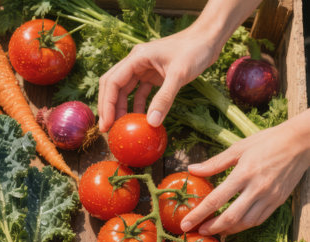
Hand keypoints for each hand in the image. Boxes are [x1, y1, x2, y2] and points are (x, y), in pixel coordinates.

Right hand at [98, 26, 221, 131]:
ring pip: (124, 91)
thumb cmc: (195, 50)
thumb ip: (164, 98)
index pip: (112, 82)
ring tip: (120, 127)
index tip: (107, 124)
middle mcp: (136, 63)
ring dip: (121, 109)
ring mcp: (143, 69)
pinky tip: (139, 120)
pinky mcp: (153, 76)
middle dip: (108, 108)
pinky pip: (139, 94)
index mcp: (136, 58)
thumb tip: (152, 123)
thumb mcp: (179, 75)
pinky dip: (137, 107)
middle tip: (107, 129)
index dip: (107, 105)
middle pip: (113, 87)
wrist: (209, 39)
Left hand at [180, 116, 309, 235]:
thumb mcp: (238, 148)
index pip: (216, 199)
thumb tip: (191, 170)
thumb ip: (214, 163)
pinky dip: (243, 226)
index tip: (186, 224)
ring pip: (245, 223)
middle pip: (230, 217)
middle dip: (211, 228)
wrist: (302, 142)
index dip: (199, 214)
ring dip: (227, 230)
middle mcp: (257, 188)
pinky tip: (232, 225)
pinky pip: (258, 220)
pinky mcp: (278, 201)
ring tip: (213, 230)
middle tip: (197, 231)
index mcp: (243, 174)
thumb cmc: (267, 142)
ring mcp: (269, 197)